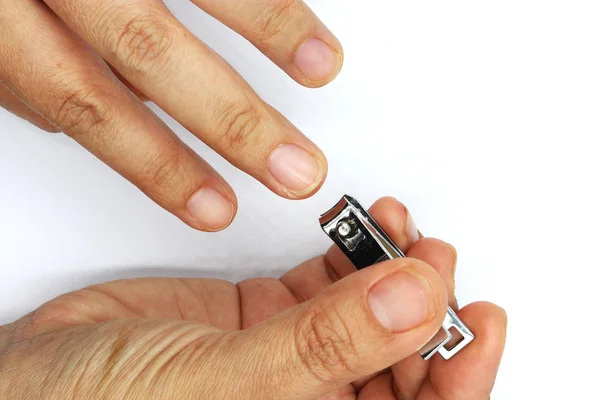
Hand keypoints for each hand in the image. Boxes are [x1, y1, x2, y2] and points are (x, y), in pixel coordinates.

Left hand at [0, 0, 341, 230]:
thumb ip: (51, 80)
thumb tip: (127, 117)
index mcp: (2, 19)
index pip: (84, 102)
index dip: (157, 163)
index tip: (214, 208)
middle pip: (146, 49)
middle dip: (232, 119)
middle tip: (291, 168)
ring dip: (268, 27)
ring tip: (320, 68)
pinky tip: (295, 12)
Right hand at [0, 197, 505, 398]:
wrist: (37, 377)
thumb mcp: (229, 384)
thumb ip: (325, 346)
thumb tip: (417, 305)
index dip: (461, 376)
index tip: (481, 319)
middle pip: (401, 363)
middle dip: (427, 307)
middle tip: (434, 256)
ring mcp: (287, 358)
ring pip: (366, 316)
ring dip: (392, 271)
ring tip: (400, 230)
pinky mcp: (260, 316)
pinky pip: (323, 284)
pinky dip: (348, 253)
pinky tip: (357, 228)